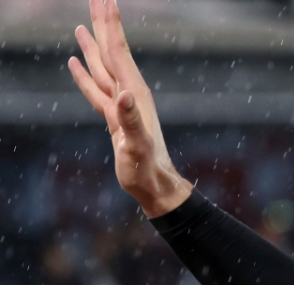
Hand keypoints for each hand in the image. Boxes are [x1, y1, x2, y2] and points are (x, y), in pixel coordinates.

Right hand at [68, 0, 192, 216]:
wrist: (155, 187)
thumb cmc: (147, 169)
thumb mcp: (137, 145)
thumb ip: (129, 120)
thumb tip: (122, 94)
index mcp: (133, 94)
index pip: (118, 51)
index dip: (110, 24)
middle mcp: (128, 94)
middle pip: (112, 51)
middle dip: (103, 25)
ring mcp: (121, 105)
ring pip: (102, 67)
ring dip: (92, 45)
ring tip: (80, 24)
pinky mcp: (113, 117)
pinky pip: (96, 89)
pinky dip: (84, 74)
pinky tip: (75, 62)